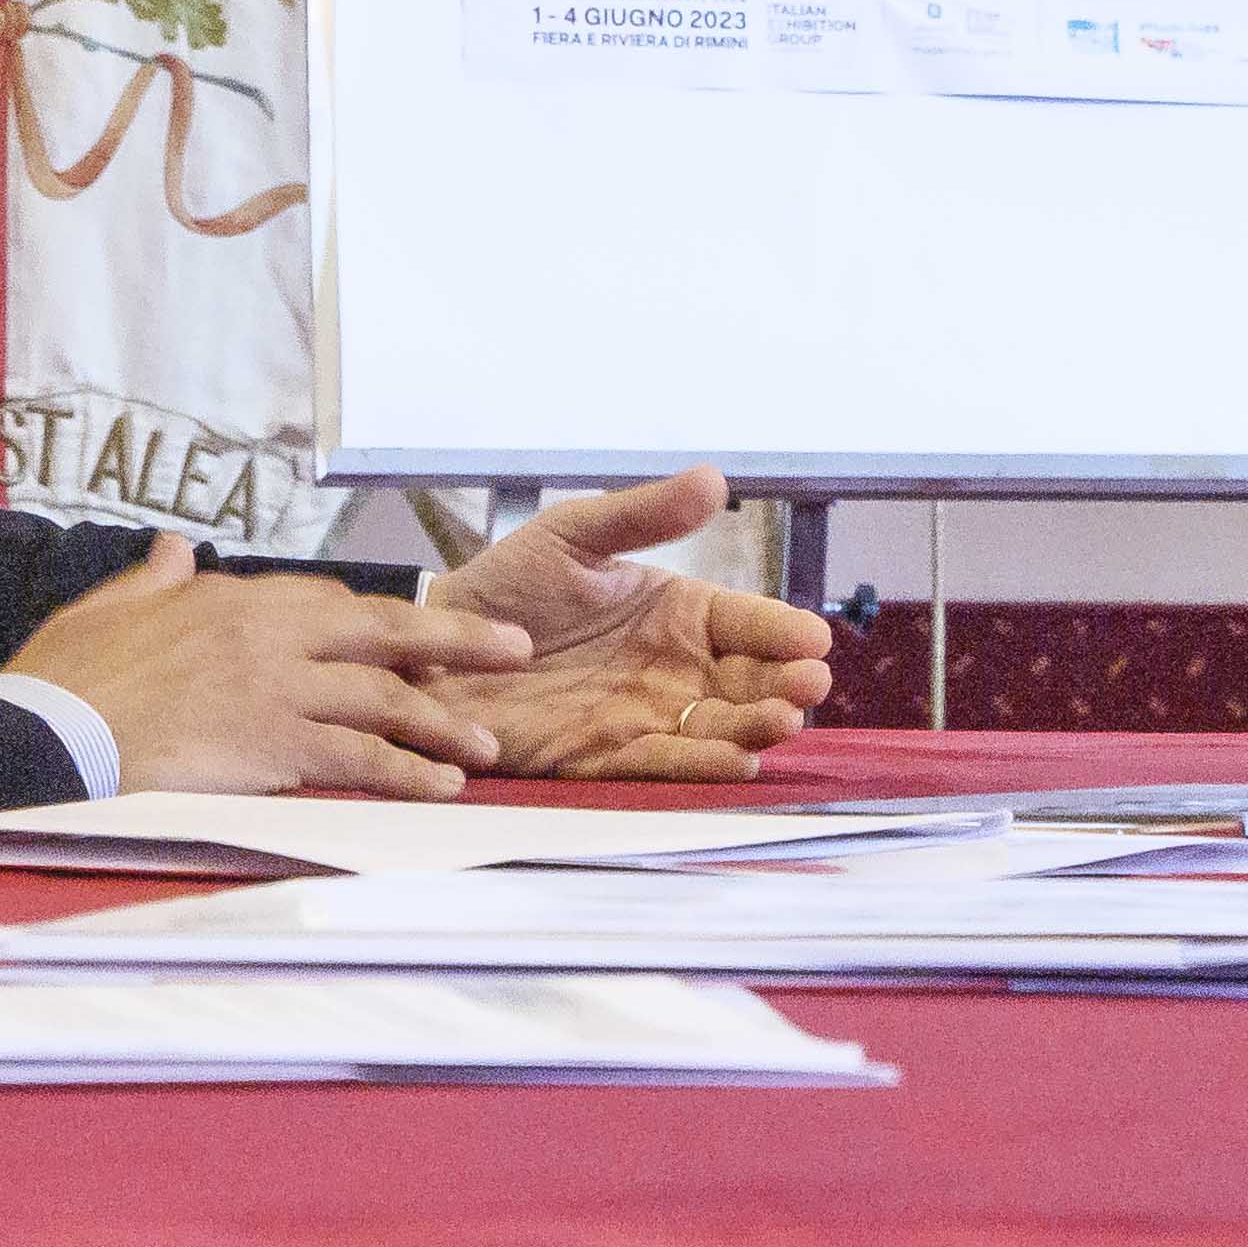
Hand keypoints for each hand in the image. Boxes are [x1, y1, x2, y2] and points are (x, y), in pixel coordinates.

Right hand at [1, 537, 531, 797]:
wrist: (46, 734)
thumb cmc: (69, 677)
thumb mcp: (113, 606)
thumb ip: (157, 578)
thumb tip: (176, 547)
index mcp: (239, 598)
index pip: (333, 603)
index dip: (383, 625)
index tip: (423, 637)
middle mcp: (273, 636)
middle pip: (385, 634)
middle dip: (458, 642)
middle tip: (514, 651)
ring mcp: (279, 690)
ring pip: (383, 700)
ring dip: (442, 723)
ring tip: (485, 747)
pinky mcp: (274, 747)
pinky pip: (357, 758)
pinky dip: (405, 771)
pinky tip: (440, 787)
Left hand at [427, 469, 838, 778]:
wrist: (432, 647)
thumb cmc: (506, 587)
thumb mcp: (575, 534)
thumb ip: (643, 514)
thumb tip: (714, 479)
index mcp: (676, 612)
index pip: (745, 623)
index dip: (782, 631)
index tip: (814, 638)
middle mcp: (672, 669)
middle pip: (746, 683)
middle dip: (784, 687)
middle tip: (808, 686)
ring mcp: (641, 717)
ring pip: (715, 728)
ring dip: (753, 729)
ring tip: (780, 722)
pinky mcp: (600, 760)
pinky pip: (659, 765)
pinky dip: (700, 767)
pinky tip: (736, 763)